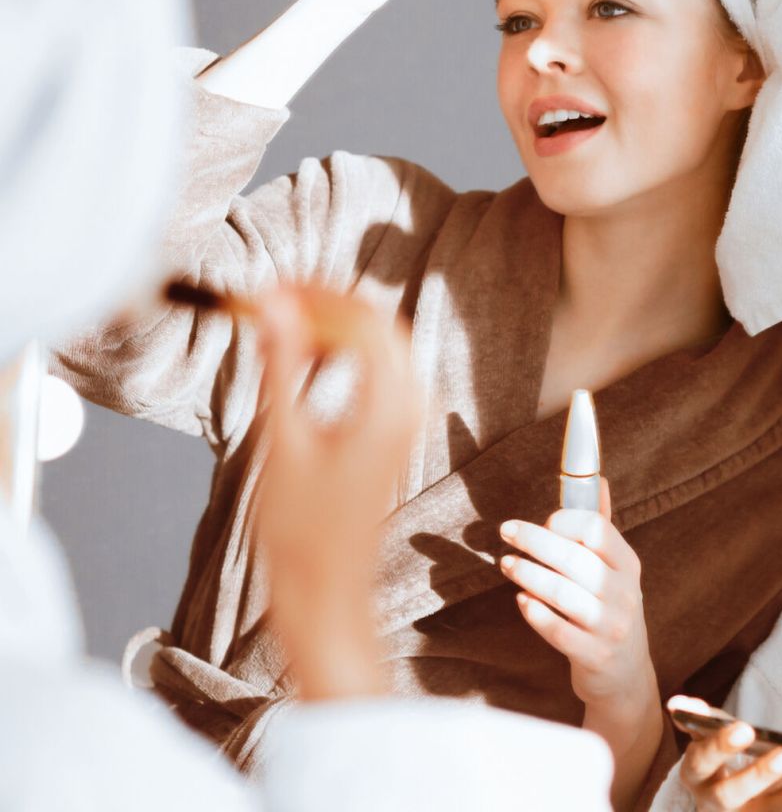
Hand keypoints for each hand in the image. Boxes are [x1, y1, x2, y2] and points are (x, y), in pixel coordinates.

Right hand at [253, 284, 422, 699]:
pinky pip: (383, 369)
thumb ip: (281, 365)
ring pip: (383, 345)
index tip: (271, 289)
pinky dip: (348, 351)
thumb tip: (274, 304)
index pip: (362, 320)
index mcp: (388, 407)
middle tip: (275, 299)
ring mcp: (410, 420)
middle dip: (329, 304)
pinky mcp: (399, 431)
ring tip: (284, 322)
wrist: (326, 590)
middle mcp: (411, 408)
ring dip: (337, 326)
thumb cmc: (299, 530)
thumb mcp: (282, 440)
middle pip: (379, 325)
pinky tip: (310, 355)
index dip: (316, 295)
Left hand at [499, 480, 661, 804]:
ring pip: (563, 593)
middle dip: (535, 541)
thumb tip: (599, 479)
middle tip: (508, 532)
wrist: (626, 676)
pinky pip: (559, 631)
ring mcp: (611, 627)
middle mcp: (624, 594)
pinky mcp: (594, 656)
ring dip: (529, 575)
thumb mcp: (615, 570)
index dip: (566, 521)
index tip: (544, 520)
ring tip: (506, 564)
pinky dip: (536, 614)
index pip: (597, 530)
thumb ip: (602, 527)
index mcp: (628, 565)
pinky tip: (521, 600)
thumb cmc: (611, 609)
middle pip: (574, 558)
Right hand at [673, 698, 781, 810]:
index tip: (746, 729)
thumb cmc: (719, 766)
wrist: (725, 810)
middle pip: (731, 796)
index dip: (721, 746)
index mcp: (696, 776)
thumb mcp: (706, 743)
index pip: (702, 760)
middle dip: (760, 776)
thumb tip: (678, 703)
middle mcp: (715, 805)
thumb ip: (699, 722)